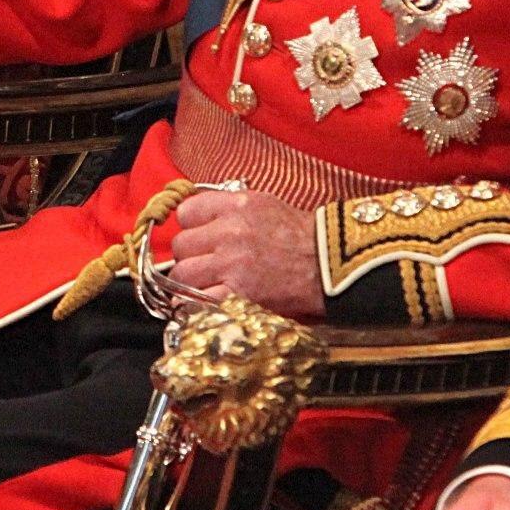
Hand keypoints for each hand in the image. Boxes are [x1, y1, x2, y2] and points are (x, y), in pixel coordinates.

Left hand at [167, 187, 323, 314]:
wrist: (328, 266)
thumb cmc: (300, 237)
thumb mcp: (264, 205)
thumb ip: (228, 208)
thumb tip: (197, 219)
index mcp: (237, 206)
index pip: (186, 212)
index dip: (191, 227)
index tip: (199, 236)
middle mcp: (230, 232)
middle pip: (181, 245)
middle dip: (189, 256)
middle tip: (205, 264)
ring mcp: (231, 264)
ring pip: (182, 275)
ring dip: (189, 282)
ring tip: (205, 285)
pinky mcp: (236, 294)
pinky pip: (196, 301)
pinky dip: (196, 305)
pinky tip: (203, 303)